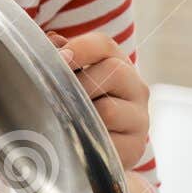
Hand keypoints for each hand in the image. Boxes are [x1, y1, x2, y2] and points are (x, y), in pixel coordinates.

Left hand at [47, 30, 149, 168]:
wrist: (88, 151)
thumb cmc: (71, 107)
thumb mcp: (66, 80)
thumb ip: (58, 59)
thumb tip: (52, 42)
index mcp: (117, 64)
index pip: (103, 45)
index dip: (80, 48)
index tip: (58, 58)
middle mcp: (135, 88)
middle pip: (113, 71)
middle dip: (79, 84)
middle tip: (59, 98)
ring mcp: (139, 118)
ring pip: (108, 110)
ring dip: (81, 117)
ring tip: (65, 123)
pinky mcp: (135, 147)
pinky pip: (108, 141)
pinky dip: (87, 142)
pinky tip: (77, 142)